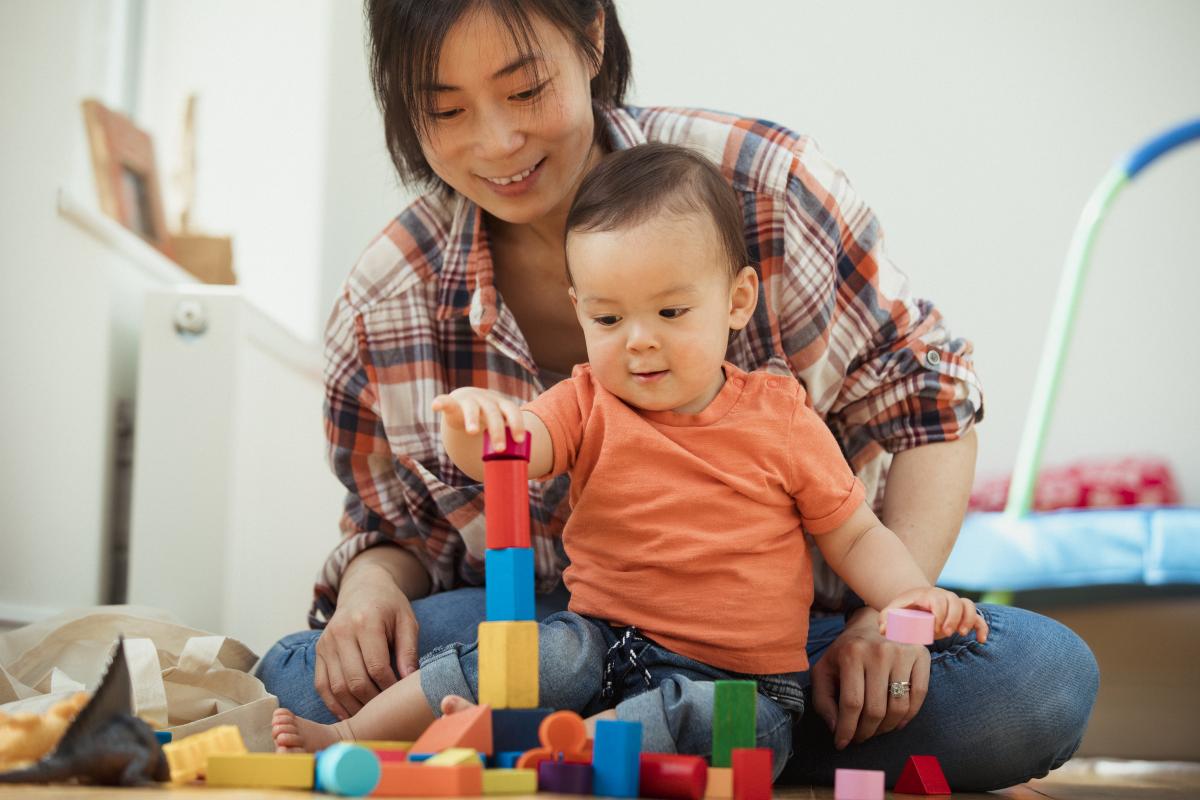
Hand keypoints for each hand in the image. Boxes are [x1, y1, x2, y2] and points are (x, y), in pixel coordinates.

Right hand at [314, 563, 419, 719]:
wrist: (363, 588)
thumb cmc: (390, 606)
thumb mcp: (407, 621)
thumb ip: (409, 650)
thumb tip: (409, 681)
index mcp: (366, 621)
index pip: (377, 666)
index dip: (390, 687)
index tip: (401, 697)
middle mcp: (341, 632)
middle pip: (354, 680)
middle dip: (373, 701)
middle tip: (387, 711)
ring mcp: (325, 643)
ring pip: (336, 687)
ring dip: (353, 707)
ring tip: (371, 716)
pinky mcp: (319, 652)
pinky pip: (322, 685)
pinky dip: (334, 703)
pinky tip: (349, 713)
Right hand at [432, 387, 525, 445]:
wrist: (466, 401)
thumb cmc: (487, 419)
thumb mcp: (499, 426)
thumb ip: (506, 441)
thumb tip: (515, 471)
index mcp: (501, 406)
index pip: (512, 411)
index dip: (517, 424)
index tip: (519, 440)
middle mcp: (486, 401)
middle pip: (493, 414)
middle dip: (497, 431)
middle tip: (500, 449)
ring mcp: (469, 400)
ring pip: (472, 409)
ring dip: (473, 419)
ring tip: (473, 432)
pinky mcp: (452, 403)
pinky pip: (446, 401)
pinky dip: (440, 403)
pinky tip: (435, 407)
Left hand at [810, 608, 930, 748]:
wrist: (872, 622)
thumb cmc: (846, 651)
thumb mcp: (824, 670)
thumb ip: (822, 700)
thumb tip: (836, 728)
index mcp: (851, 653)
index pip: (851, 704)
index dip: (847, 730)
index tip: (842, 744)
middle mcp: (879, 652)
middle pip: (876, 710)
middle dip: (865, 732)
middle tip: (859, 738)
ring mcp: (903, 653)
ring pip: (898, 708)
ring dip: (885, 729)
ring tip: (874, 731)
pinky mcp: (921, 655)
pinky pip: (919, 696)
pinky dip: (907, 717)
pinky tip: (895, 723)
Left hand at [880, 587, 987, 642]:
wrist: (915, 602)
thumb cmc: (904, 608)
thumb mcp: (893, 610)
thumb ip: (886, 619)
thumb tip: (884, 630)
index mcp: (927, 595)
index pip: (938, 600)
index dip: (939, 613)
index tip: (934, 628)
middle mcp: (944, 596)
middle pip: (956, 602)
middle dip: (953, 618)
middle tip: (945, 634)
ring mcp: (954, 604)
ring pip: (969, 606)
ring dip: (968, 620)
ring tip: (961, 634)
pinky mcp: (963, 614)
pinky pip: (978, 617)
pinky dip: (982, 627)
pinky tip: (981, 640)